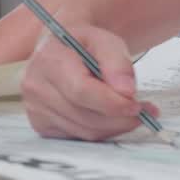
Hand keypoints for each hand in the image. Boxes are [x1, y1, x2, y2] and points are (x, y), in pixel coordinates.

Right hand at [21, 24, 159, 141]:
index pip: (81, 91)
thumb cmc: (82, 45)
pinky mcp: (41, 125)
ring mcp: (36, 108)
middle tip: (143, 111)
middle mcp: (36, 86)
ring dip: (114, 127)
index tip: (136, 105)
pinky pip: (79, 138)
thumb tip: (126, 91)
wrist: (61, 51)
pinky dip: (100, 131)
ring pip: (85, 131)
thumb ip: (117, 62)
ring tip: (130, 113)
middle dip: (120, 118)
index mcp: (49, 60)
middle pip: (85, 116)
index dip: (112, 103)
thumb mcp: (104, 40)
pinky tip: (108, 117)